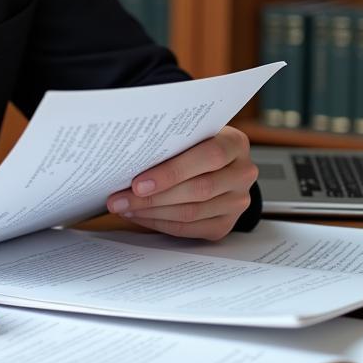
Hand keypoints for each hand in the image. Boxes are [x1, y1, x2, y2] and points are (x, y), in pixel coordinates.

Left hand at [105, 126, 256, 239]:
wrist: (220, 164)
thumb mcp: (191, 133)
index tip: (137, 183)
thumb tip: (129, 157)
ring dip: (151, 212)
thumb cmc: (196, 143)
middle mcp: (242, 174)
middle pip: (198, 190)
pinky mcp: (225, 224)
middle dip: (152, 197)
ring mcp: (237, 202)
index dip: (171, 172)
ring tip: (123, 207)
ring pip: (191, 212)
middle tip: (119, 199)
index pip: (208, 157)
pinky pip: (190, 229)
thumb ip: (172, 142)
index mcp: (235, 144)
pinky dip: (160, 223)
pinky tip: (139, 215)